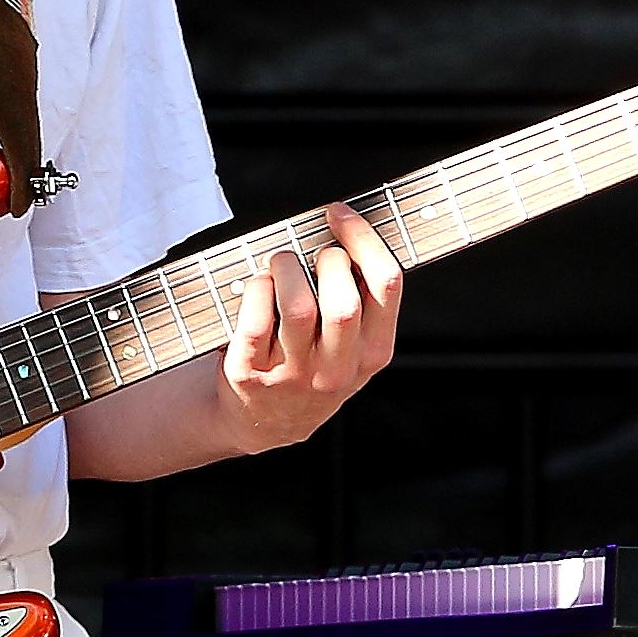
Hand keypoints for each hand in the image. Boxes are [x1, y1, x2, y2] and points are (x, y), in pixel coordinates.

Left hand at [217, 204, 403, 444]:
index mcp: (373, 353)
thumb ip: (361, 300)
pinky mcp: (251, 374)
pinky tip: (258, 287)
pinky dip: (255, 289)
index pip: (386, 285)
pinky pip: (255, 319)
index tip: (340, 215)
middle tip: (312, 255)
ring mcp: (293, 375)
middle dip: (326, 260)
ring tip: (282, 266)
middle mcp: (337, 369)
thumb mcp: (353, 347)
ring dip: (286, 268)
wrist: (265, 421)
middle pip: (343, 301)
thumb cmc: (311, 368)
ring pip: (297, 306)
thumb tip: (347, 231)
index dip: (363, 238)